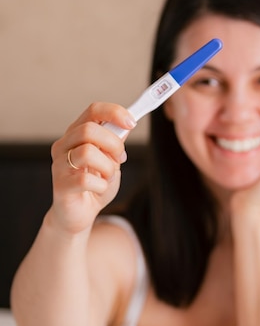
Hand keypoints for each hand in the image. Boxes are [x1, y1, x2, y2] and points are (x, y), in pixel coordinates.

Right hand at [49, 102, 135, 234]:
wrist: (79, 215)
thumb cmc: (94, 186)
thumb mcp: (111, 161)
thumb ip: (115, 143)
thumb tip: (126, 124)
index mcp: (76, 134)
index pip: (93, 111)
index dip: (114, 112)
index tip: (132, 123)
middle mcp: (64, 146)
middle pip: (89, 129)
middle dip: (113, 144)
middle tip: (120, 158)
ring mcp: (60, 165)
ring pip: (88, 152)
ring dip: (107, 166)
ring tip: (107, 176)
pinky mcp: (61, 185)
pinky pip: (86, 180)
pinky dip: (101, 185)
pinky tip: (99, 189)